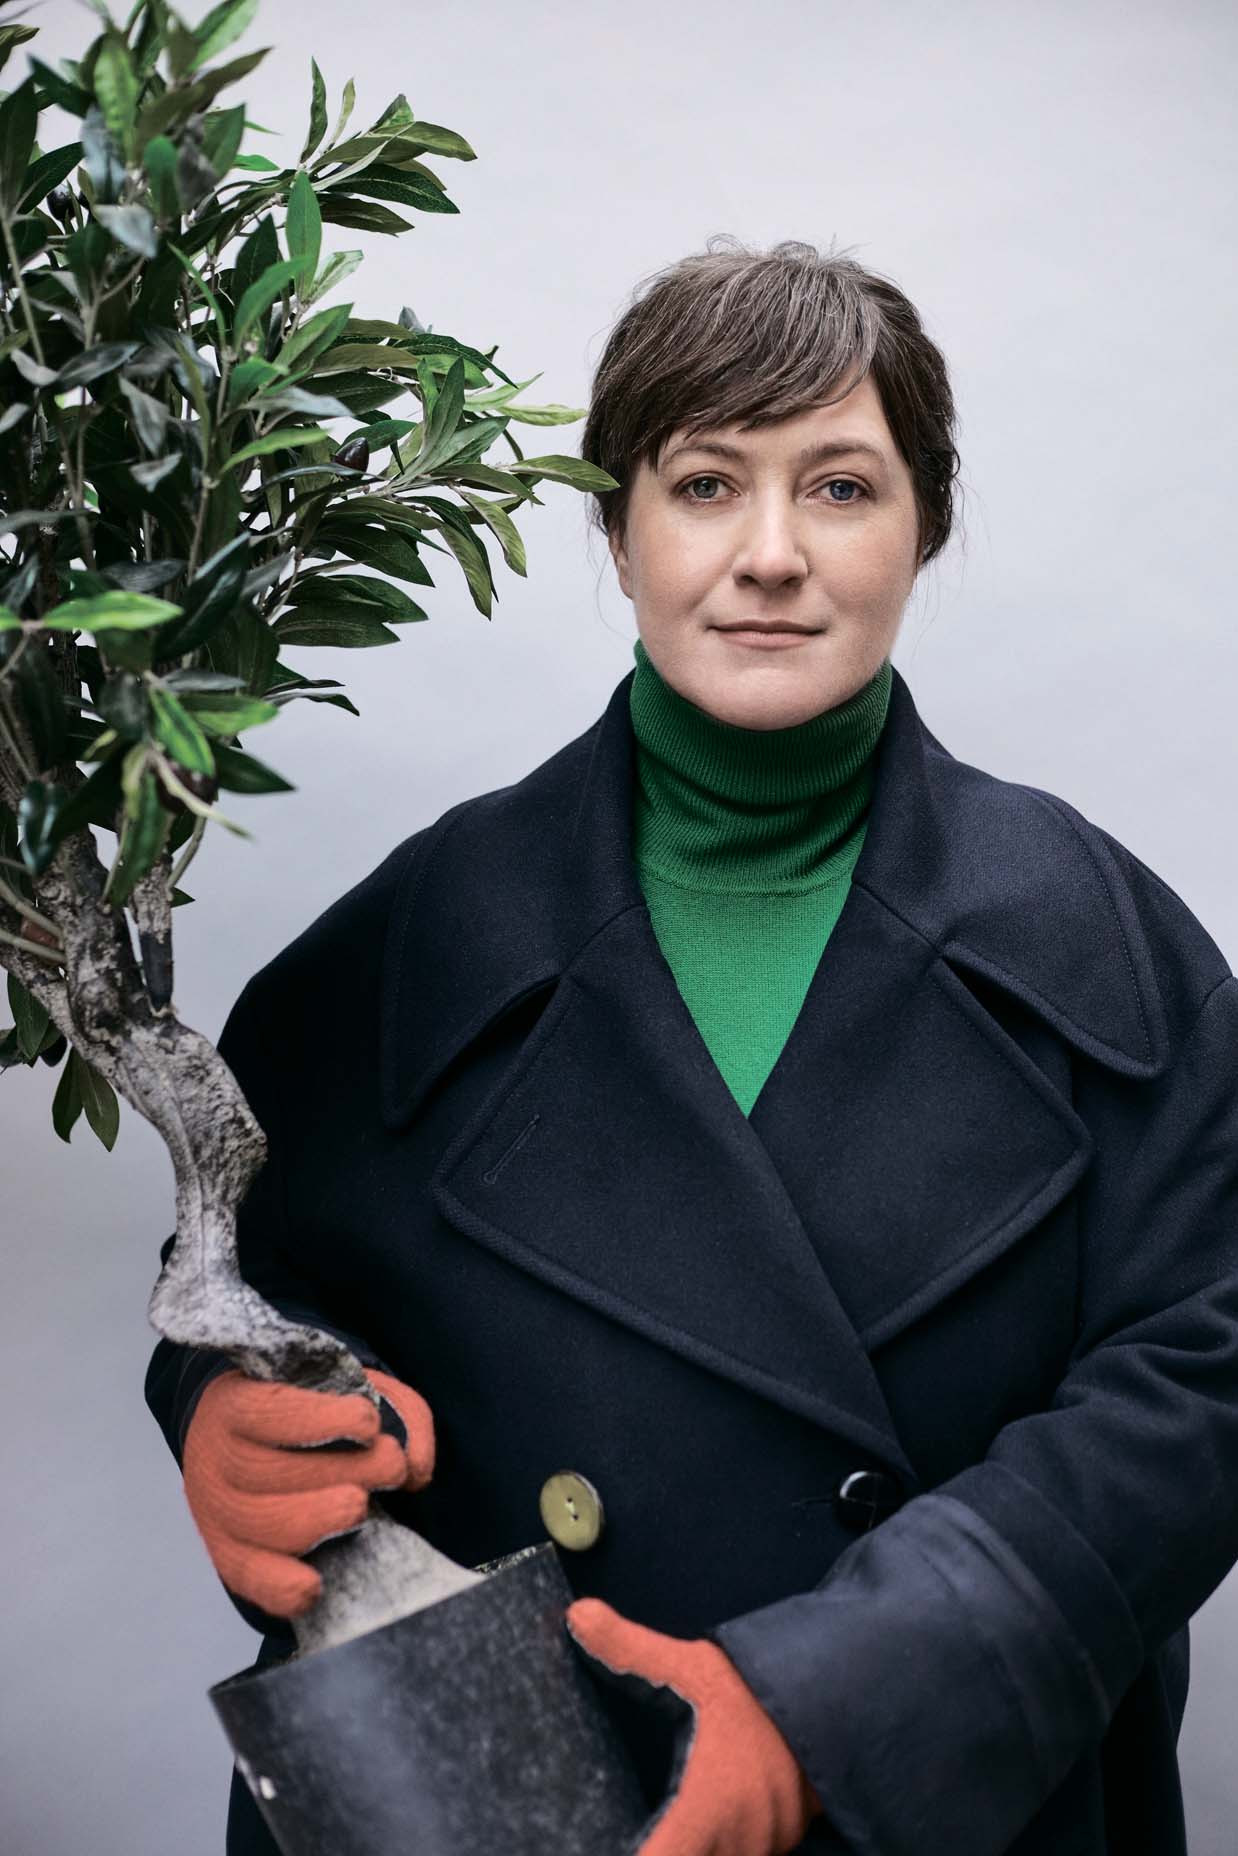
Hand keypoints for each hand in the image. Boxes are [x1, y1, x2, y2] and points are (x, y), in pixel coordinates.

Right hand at [182, 1365, 434, 1617]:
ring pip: (267, 1526)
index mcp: (237, 1403)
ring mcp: (215, 1511)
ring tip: (361, 1504)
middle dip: (346, 1470)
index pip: (272, 1413)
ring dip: (326, 1518)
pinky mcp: (227, 1555)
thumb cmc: (306, 1409)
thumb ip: (396, 1410)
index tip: (369, 1423)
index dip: (324, 1420)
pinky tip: (316, 1585)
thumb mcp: (349, 1385)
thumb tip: (416, 1469)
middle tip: (389, 1465)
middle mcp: (216, 1458)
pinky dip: (284, 1588)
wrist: (236, 1438)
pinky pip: (250, 1579)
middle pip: (271, 1472)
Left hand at [565, 1597, 822, 1855]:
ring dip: (684, 1845)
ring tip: (651, 1827)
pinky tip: (688, 1825)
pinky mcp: (779, 1845)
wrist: (838, 1692)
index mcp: (707, 1812)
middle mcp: (736, 1845)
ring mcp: (763, 1849)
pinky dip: (709, 1843)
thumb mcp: (692, 1665)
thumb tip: (577, 1614)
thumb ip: (631, 1650)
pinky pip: (732, 1852)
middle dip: (657, 1847)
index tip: (594, 1849)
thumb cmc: (759, 1686)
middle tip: (613, 1830)